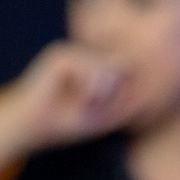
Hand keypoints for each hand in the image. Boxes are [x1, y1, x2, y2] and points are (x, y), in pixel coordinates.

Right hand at [9, 41, 130, 149]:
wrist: (32, 127)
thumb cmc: (65, 125)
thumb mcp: (104, 117)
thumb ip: (126, 105)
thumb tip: (148, 93)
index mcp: (94, 68)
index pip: (125, 70)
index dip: (126, 90)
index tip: (110, 108)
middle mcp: (84, 56)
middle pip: (120, 65)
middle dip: (115, 92)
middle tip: (96, 107)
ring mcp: (72, 52)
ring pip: (107, 66)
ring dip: (102, 91)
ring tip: (86, 103)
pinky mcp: (60, 54)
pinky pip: (89, 66)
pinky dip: (89, 86)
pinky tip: (76, 96)